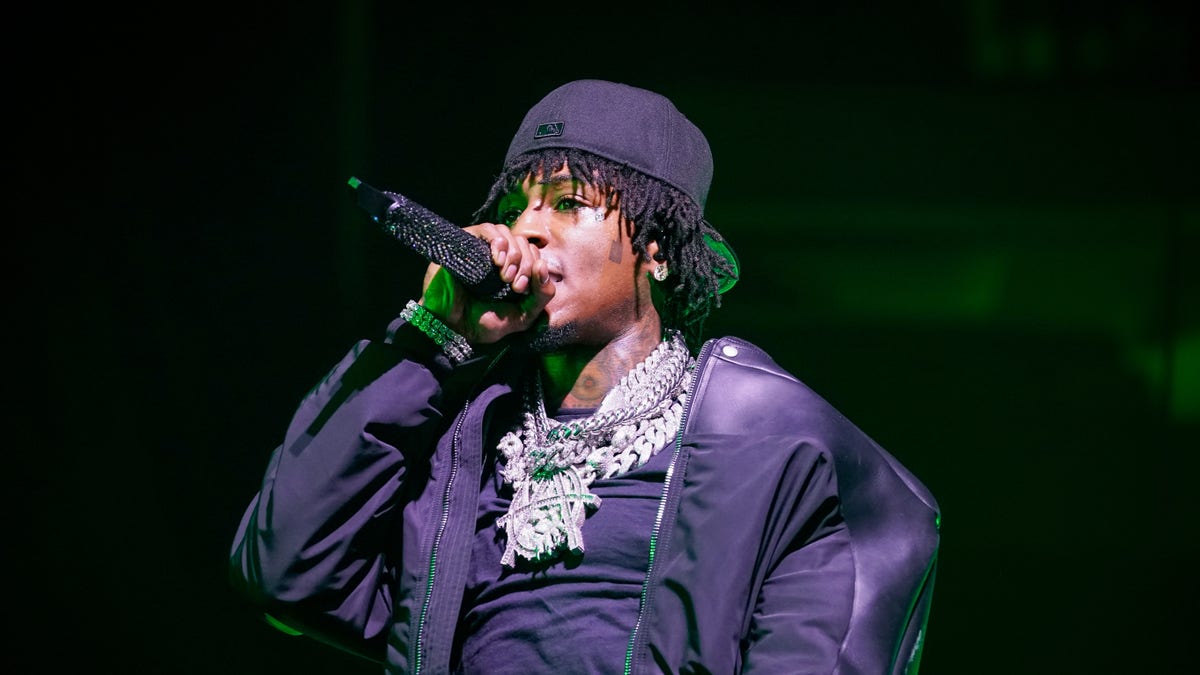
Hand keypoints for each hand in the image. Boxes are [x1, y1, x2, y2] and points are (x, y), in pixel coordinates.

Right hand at [419, 222, 554, 344]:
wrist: (452, 327)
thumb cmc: (484, 323)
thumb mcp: (523, 316)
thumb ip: (542, 296)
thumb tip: (543, 265)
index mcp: (514, 271)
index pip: (534, 255)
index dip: (535, 269)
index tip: (521, 290)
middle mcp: (499, 257)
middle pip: (522, 243)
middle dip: (525, 264)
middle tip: (514, 285)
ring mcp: (482, 249)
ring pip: (507, 233)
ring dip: (513, 254)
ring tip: (504, 276)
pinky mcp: (465, 243)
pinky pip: (488, 229)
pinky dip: (498, 242)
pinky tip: (496, 260)